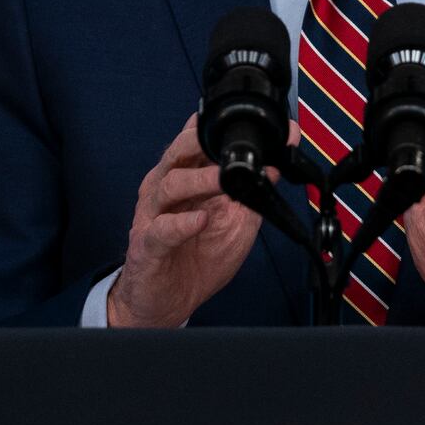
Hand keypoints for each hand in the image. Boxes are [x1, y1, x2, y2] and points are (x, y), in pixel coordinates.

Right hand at [109, 115, 280, 327]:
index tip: (244, 122)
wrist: (168, 303)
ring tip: (223, 180)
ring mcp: (153, 216)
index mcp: (185, 178)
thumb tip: (277, 163)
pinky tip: (200, 221)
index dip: (214, 128)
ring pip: (170, 186)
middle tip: (228, 142)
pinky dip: (181, 223)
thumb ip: (252, 192)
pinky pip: (161, 230)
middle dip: (199, 141)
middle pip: (176, 154)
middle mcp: (165, 190)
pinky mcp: (147, 246)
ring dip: (198, 180)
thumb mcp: (235, 222)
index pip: (195, 142)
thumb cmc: (197, 258)